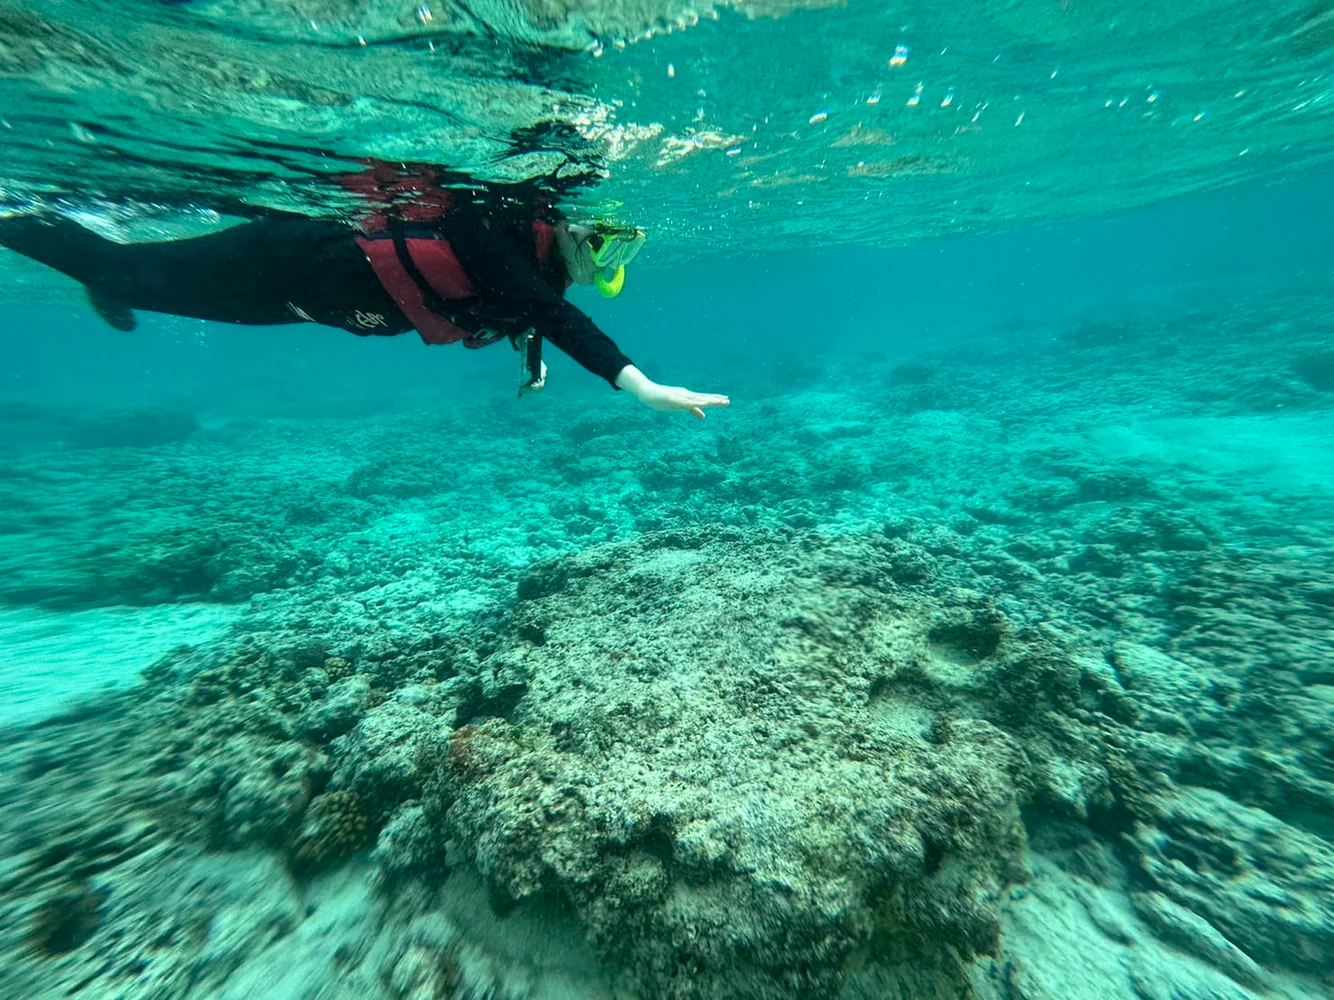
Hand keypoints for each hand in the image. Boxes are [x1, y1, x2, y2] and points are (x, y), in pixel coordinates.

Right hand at [615, 365, 729, 418]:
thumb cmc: (663, 399)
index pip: (705, 398)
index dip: (716, 399)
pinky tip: (701, 403)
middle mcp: (687, 395)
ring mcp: (680, 396)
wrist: (647, 392)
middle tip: (728, 401)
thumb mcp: (680, 406)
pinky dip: (694, 403)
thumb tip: (704, 416)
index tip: (726, 400)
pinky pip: (685, 402)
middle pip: (703, 398)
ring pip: (696, 399)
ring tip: (717, 402)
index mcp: (689, 397)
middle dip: (716, 400)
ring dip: (707, 400)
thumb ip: (692, 410)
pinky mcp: (673, 398)